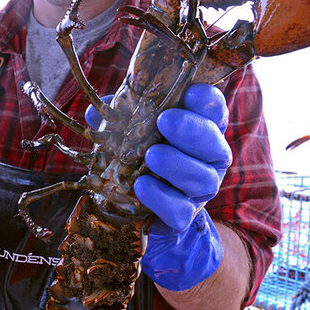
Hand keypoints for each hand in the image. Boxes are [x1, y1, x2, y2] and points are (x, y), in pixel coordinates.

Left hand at [133, 84, 230, 290]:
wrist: (138, 215)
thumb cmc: (137, 161)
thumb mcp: (126, 136)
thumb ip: (117, 121)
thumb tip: (94, 111)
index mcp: (199, 133)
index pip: (213, 112)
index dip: (207, 101)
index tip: (192, 91)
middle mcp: (208, 161)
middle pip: (214, 144)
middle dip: (192, 130)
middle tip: (165, 120)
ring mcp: (199, 192)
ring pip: (203, 178)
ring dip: (177, 164)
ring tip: (152, 155)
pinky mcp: (184, 218)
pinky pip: (180, 209)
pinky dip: (161, 198)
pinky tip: (141, 185)